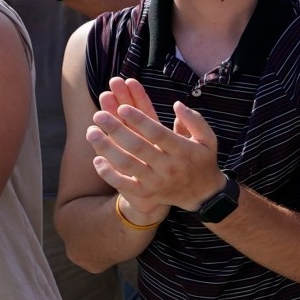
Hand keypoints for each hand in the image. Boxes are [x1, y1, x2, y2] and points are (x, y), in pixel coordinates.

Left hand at [86, 77, 224, 211]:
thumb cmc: (202, 160)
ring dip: (107, 148)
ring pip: (127, 165)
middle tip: (99, 115)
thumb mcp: (208, 139)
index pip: (158, 133)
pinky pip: (124, 185)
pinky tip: (97, 159)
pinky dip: (109, 174)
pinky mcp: (147, 193)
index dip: (139, 120)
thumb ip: (194, 120)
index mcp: (182, 150)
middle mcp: (168, 166)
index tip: (122, 107)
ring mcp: (156, 181)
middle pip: (138, 147)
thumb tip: (176, 104)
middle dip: (117, 129)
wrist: (202, 194)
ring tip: (91, 132)